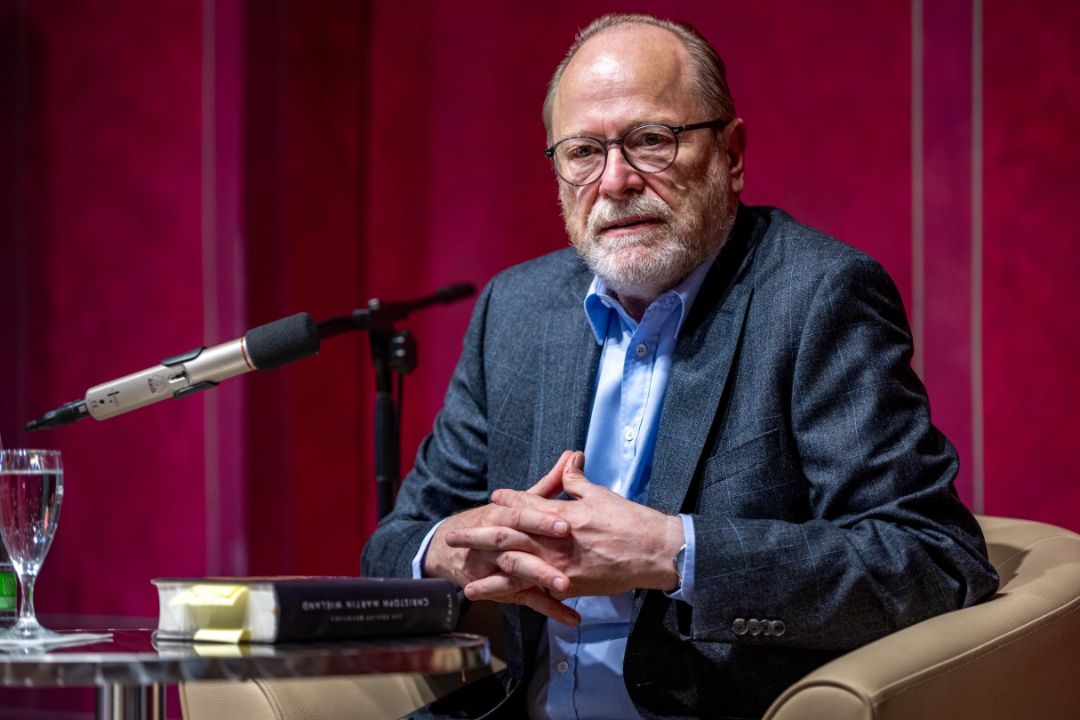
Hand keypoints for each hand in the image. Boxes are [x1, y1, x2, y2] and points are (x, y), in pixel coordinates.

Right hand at [424, 452, 580, 624]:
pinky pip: (527, 600)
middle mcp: (494, 542)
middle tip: (566, 556)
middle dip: (541, 550)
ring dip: (541, 580)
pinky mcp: (502, 590)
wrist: (447, 549)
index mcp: (500, 516)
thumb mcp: (519, 502)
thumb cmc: (494, 521)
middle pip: (516, 545)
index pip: (520, 516)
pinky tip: (571, 617)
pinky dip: (550, 609)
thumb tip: (573, 456)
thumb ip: (549, 483)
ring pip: (517, 574)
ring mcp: (495, 568)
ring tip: (566, 588)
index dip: (540, 520)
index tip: (565, 524)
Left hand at [448, 451, 684, 599]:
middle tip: (453, 537)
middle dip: (479, 537)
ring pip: (516, 571)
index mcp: (562, 513)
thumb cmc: (630, 521)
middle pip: (509, 537)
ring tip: (465, 581)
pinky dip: (518, 598)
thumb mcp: (601, 495)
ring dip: (489, 577)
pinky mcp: (571, 586)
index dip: (508, 501)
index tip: (492, 498)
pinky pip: (538, 593)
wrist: (654, 551)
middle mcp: (555, 540)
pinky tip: (502, 603)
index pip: (527, 505)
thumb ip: (578, 481)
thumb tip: (568, 461)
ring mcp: (561, 565)